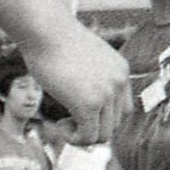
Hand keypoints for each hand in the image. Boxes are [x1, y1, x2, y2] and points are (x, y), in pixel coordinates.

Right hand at [23, 23, 131, 143]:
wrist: (46, 30)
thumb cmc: (55, 40)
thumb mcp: (84, 60)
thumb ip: (90, 79)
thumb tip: (79, 98)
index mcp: (121, 71)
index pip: (123, 110)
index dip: (102, 118)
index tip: (80, 113)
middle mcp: (119, 83)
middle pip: (114, 125)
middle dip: (92, 128)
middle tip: (68, 121)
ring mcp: (106, 94)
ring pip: (103, 136)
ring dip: (82, 136)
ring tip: (63, 124)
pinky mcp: (88, 104)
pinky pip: (87, 137)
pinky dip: (73, 139)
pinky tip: (60, 126)